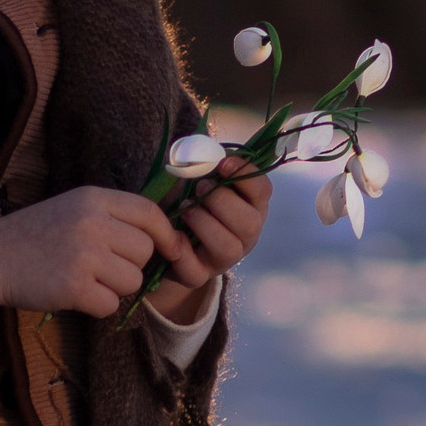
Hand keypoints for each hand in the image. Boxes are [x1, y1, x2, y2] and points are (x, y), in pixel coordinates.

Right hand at [0, 184, 185, 319]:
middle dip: (130, 265)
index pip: (148, 213)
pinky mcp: (74, 287)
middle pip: (144, 252)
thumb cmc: (36, 234)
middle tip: (101, 266)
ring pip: (132, 281)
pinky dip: (98, 306)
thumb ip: (113, 216)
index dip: (166, 234)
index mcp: (93, 198)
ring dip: (115, 287)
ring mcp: (83, 255)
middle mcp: (92, 223)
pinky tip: (76, 294)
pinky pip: (111, 304)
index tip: (170, 249)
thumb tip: (165, 239)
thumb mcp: (74, 208)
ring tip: (85, 279)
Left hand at [146, 156, 269, 323]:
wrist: (163, 238)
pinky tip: (174, 236)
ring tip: (186, 210)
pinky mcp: (200, 276)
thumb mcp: (194, 179)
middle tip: (200, 188)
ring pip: (227, 247)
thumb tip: (199, 149)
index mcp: (250, 207)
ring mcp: (225, 259)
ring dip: (204, 223)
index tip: (222, 163)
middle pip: (250, 222)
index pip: (263, 190)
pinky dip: (183, 252)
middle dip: (222, 201)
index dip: (246, 174)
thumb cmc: (187, 203)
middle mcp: (245, 235)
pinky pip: (196, 270)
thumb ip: (201, 165)